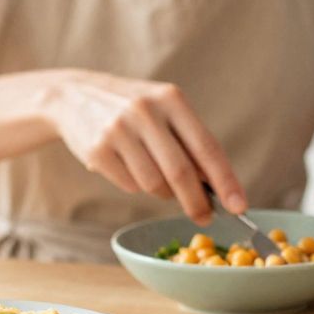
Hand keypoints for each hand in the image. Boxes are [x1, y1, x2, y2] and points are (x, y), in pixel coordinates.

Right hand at [37, 71, 244, 224]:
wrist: (74, 96)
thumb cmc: (134, 109)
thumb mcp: (165, 111)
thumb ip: (191, 143)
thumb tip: (218, 187)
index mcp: (171, 99)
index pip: (206, 147)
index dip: (226, 181)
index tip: (239, 206)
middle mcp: (145, 111)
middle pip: (181, 173)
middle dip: (197, 202)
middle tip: (205, 217)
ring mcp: (118, 129)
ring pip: (154, 184)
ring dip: (162, 191)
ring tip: (155, 175)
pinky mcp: (97, 149)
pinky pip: (129, 185)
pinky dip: (135, 184)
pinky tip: (127, 165)